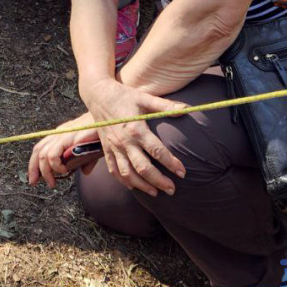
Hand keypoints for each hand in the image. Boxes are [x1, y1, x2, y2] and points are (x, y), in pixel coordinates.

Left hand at [28, 113, 101, 188]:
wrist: (106, 120)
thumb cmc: (98, 132)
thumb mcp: (90, 148)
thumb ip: (86, 160)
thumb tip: (85, 172)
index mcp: (60, 135)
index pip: (41, 147)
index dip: (34, 162)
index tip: (34, 177)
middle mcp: (58, 134)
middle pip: (38, 150)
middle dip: (33, 168)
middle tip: (34, 182)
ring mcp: (62, 135)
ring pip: (43, 154)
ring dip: (45, 171)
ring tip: (52, 182)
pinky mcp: (67, 138)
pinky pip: (53, 154)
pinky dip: (55, 165)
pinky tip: (63, 170)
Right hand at [81, 78, 186, 196]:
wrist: (98, 94)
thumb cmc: (124, 95)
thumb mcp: (144, 98)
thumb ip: (165, 106)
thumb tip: (187, 109)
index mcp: (136, 129)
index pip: (157, 151)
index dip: (171, 163)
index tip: (183, 173)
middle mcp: (124, 141)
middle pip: (143, 168)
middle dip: (159, 181)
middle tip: (172, 190)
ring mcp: (114, 147)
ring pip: (128, 173)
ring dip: (142, 186)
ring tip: (156, 192)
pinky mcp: (106, 149)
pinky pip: (114, 170)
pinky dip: (124, 181)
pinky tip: (134, 186)